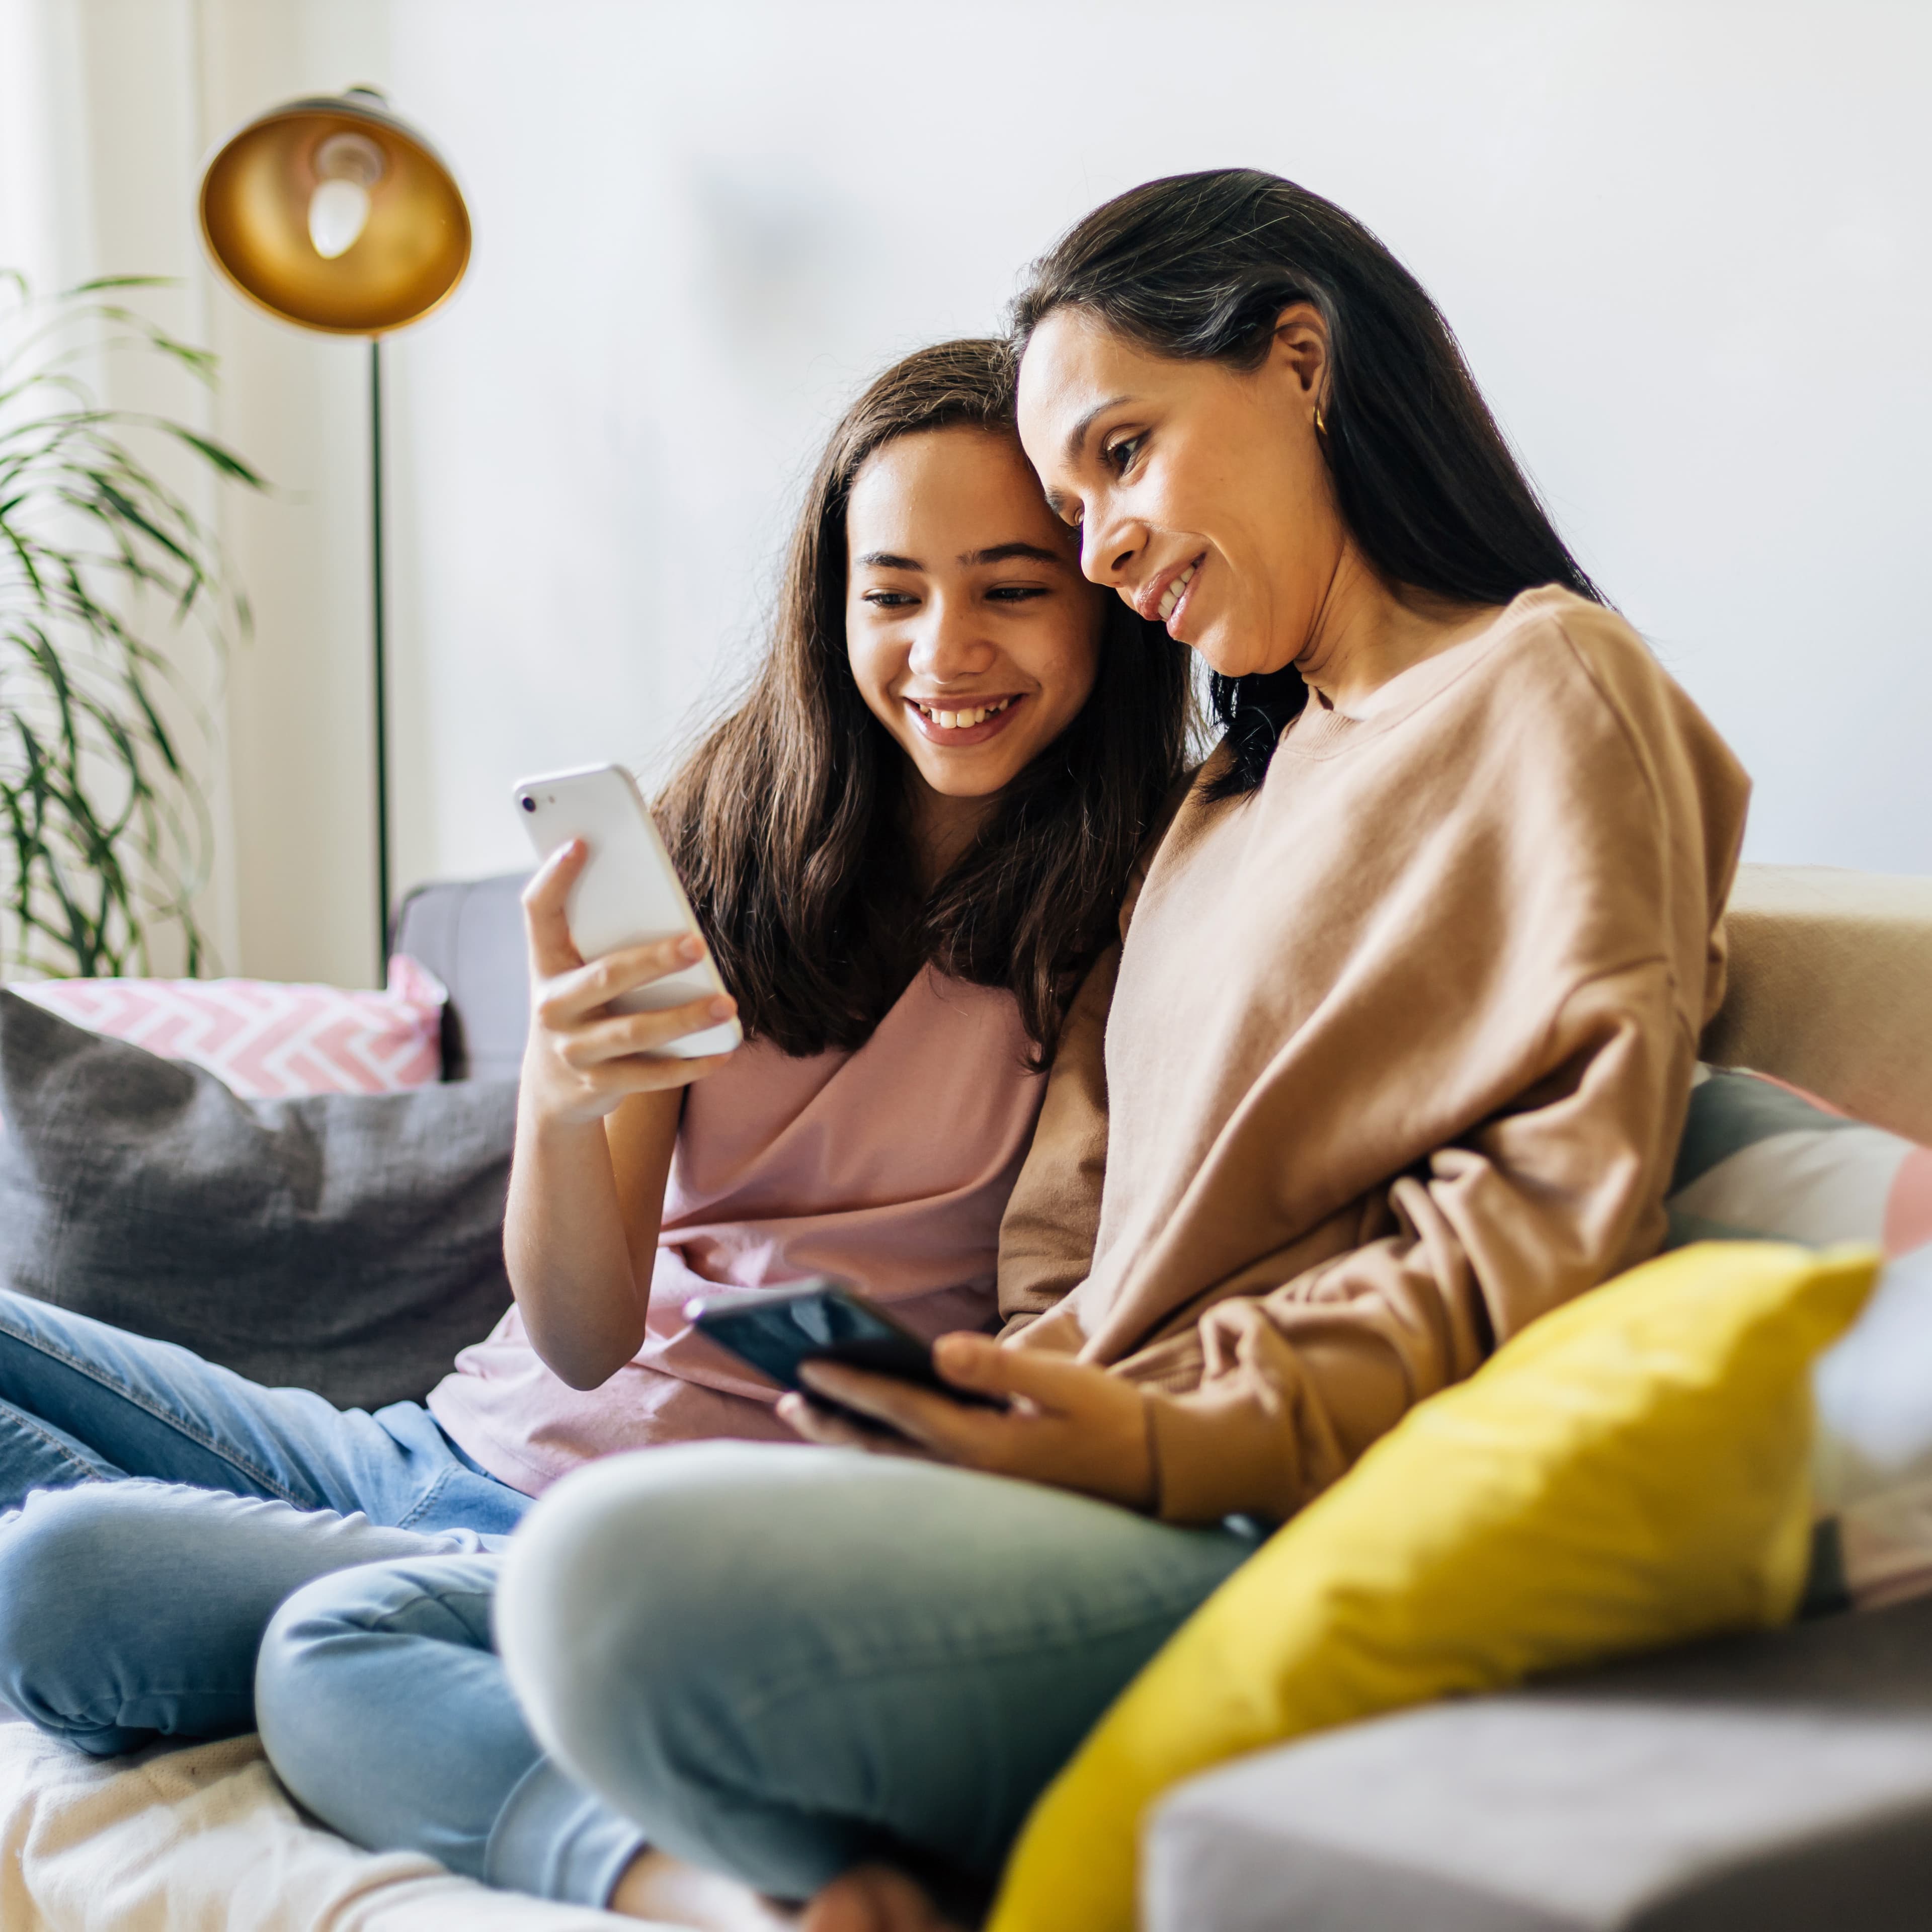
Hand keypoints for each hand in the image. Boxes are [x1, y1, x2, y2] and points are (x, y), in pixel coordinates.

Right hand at [520, 840, 736, 1127]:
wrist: (552, 1091)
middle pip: (606, 977)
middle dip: (654, 961)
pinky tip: (722, 1052)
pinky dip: (690, 1065)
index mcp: (545, 965)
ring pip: (634, 1033)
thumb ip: (603, 943)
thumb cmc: (581, 1010)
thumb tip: (669, 907)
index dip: (554, 878)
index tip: (581, 842)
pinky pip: (650, 1076)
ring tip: (725, 1005)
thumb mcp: (575, 976)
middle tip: (698, 945)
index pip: (539, 913)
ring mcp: (573, 1050)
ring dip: (684, 1019)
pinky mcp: (598, 1086)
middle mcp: (552, 1007)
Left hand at [776, 1333, 1153, 1510]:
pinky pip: (913, 1473)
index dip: (850, 1385)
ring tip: (805, 1416)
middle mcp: (970, 1474)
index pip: (901, 1409)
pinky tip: (862, 1439)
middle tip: (781, 1396)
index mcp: (985, 1446)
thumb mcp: (1064, 1384)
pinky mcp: (984, 1492)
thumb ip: (1000, 1367)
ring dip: (846, 1440)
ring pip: (892, 1465)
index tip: (806, 1365)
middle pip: (881, 1447)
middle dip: (829, 1421)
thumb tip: (939, 1349)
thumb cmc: (1112, 1421)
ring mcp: (975, 1490)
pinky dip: (878, 1452)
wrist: (1155, 1474)